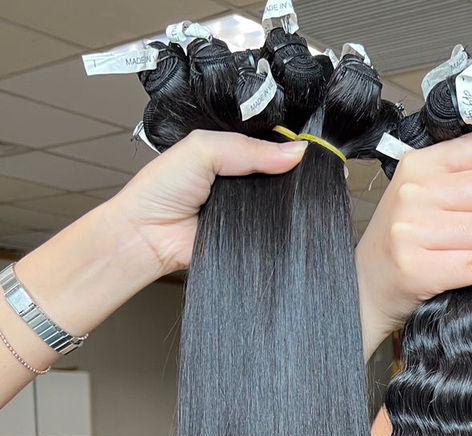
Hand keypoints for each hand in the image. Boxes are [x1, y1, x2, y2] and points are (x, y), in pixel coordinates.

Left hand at [106, 130, 307, 278]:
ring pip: (280, 204)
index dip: (287, 146)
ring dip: (286, 201)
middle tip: (303, 171)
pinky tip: (283, 220)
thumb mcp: (202, 149)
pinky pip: (274, 231)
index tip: (308, 148)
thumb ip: (247, 148)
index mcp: (228, 154)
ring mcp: (246, 210)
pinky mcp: (250, 237)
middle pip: (279, 175)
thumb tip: (296, 152)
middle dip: (290, 174)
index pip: (268, 146)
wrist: (147, 236)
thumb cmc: (159, 191)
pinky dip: (279, 227)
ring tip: (292, 196)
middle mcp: (239, 181)